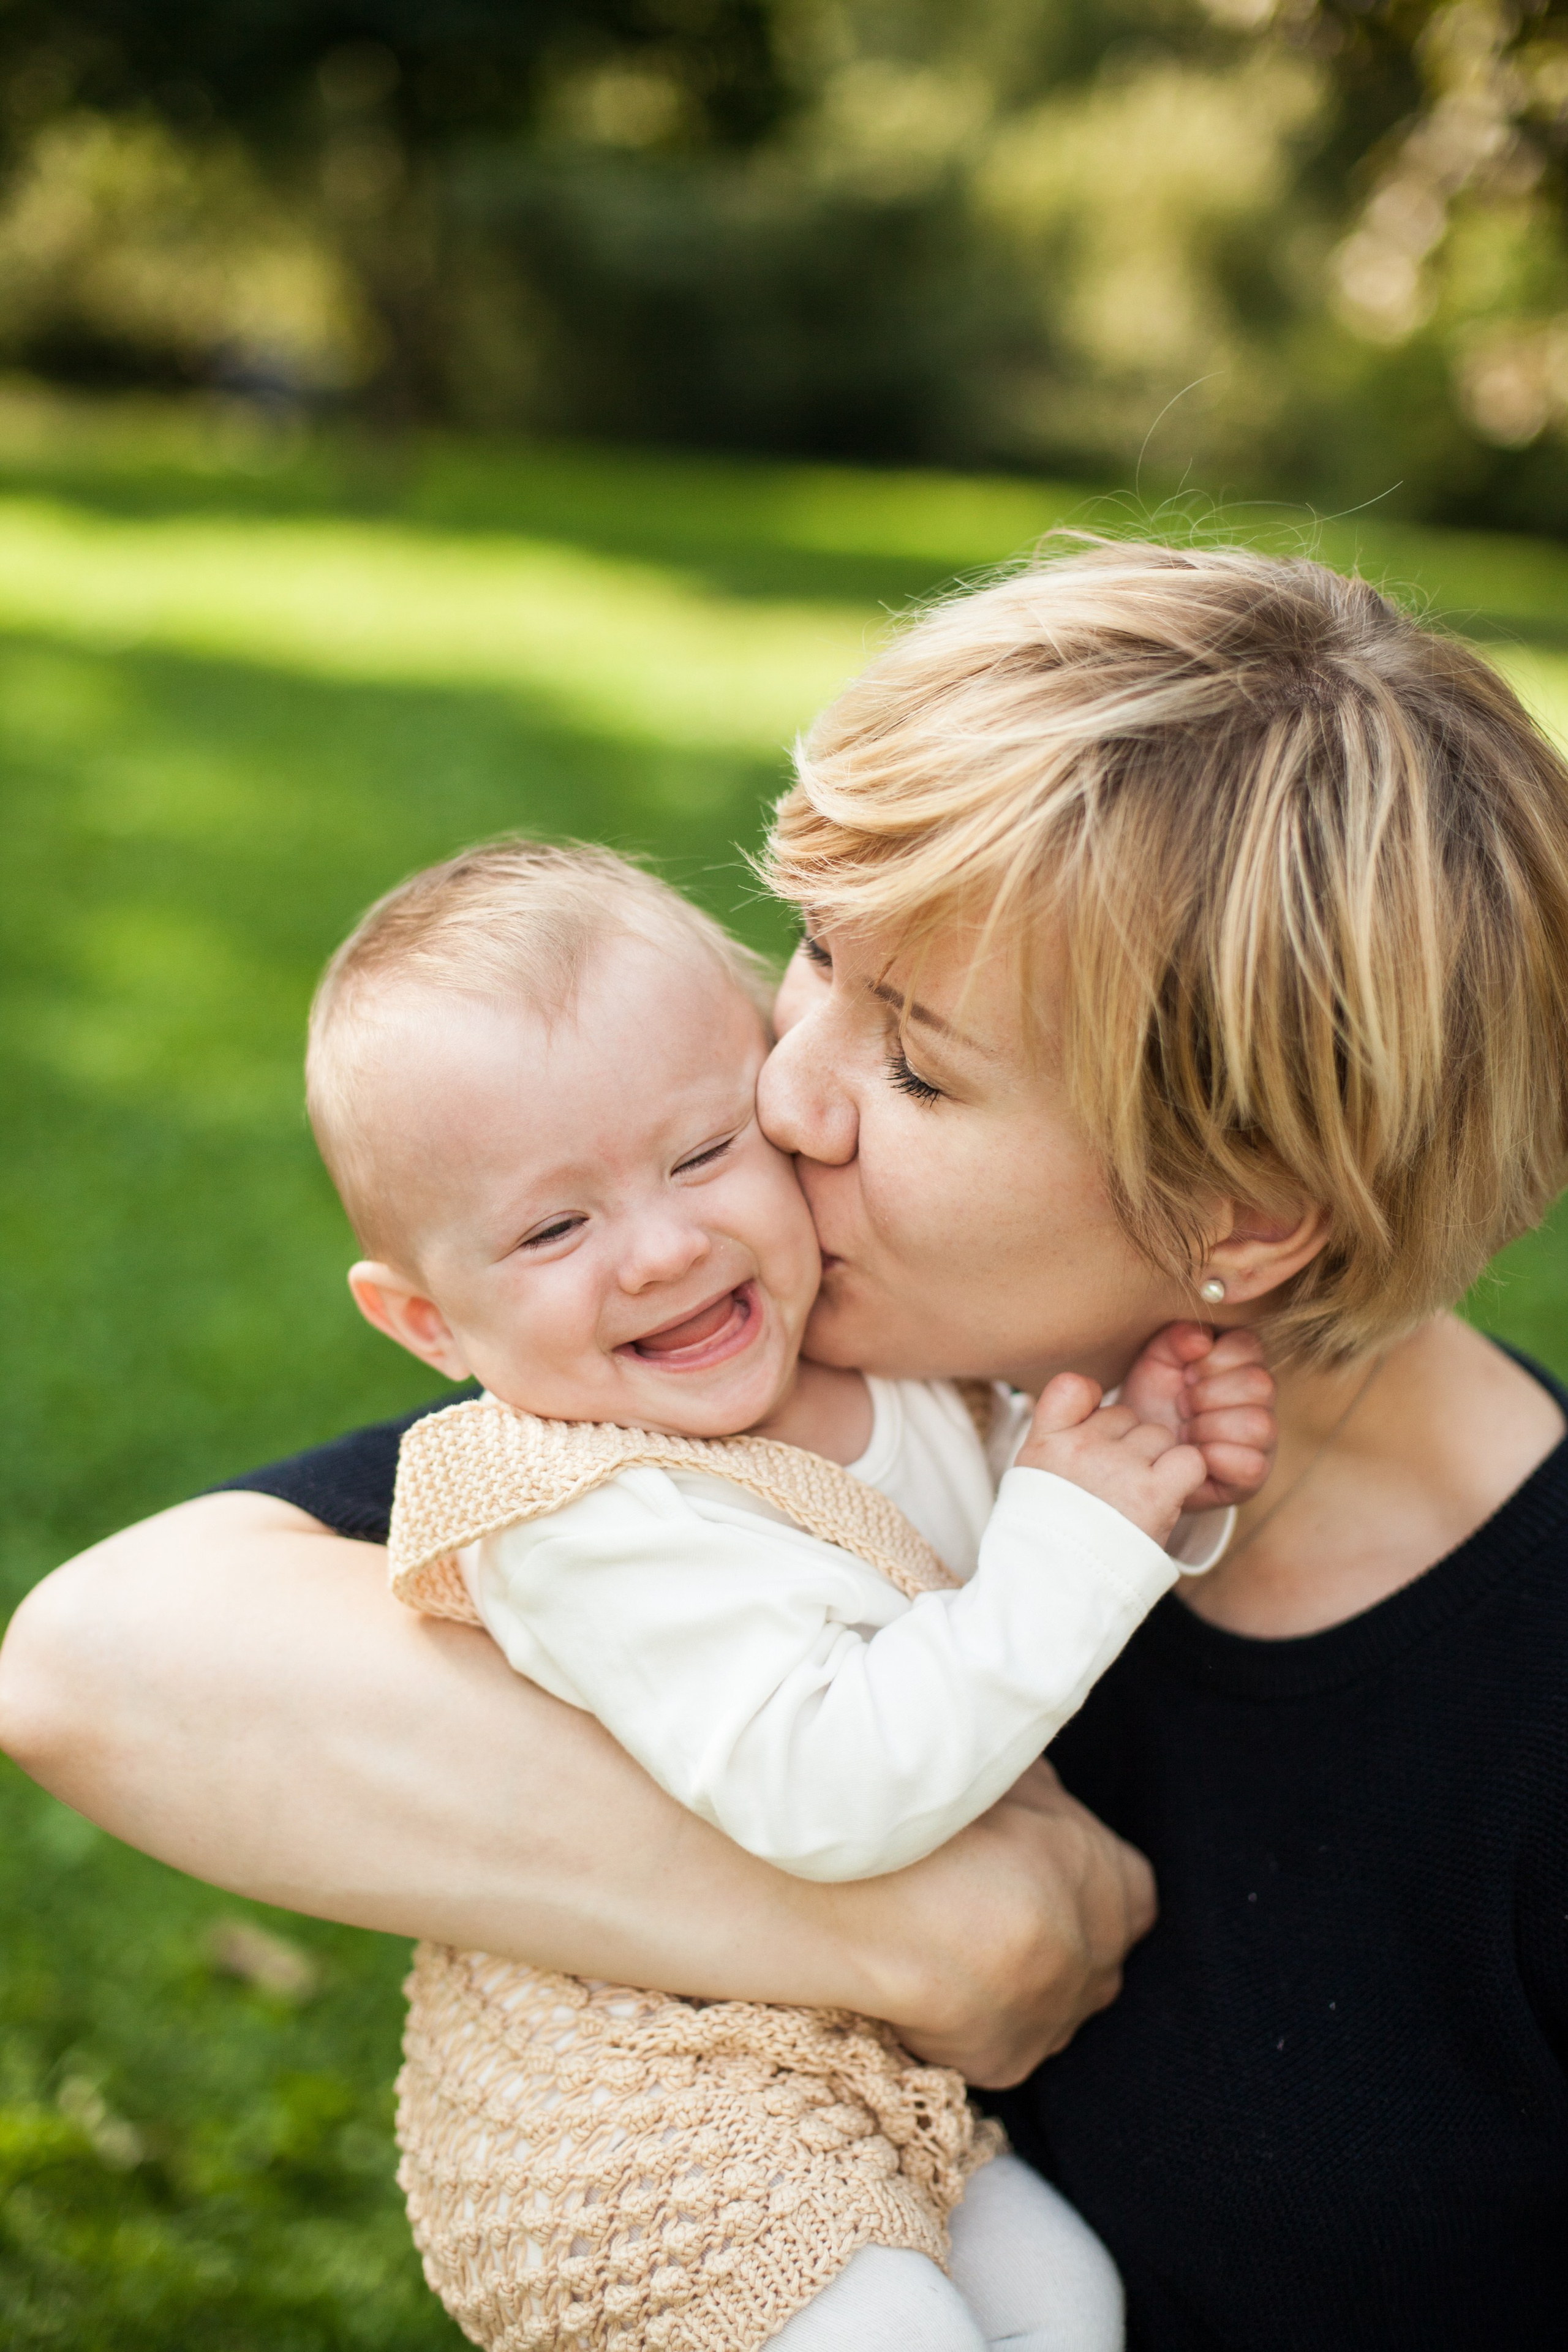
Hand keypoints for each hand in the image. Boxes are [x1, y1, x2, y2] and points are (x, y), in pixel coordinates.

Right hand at [844, 1759, 1156, 2086]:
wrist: (876, 1894)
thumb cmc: (944, 1823)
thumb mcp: (1013, 1778)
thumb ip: (1047, 1802)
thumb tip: (1046, 1810)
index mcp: (1112, 1880)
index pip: (1128, 1889)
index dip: (1081, 1878)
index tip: (1035, 1870)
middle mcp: (1101, 1955)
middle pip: (1090, 1953)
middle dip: (1048, 1937)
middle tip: (980, 1908)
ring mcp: (1057, 2017)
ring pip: (1047, 2006)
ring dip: (1013, 1986)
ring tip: (946, 1948)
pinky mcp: (1009, 2063)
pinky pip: (997, 2046)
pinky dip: (967, 2025)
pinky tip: (925, 1987)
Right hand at [1013, 1371, 1206, 1545]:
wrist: (1058, 1588)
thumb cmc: (1050, 1534)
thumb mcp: (1032, 1475)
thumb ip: (1058, 1432)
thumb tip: (1091, 1398)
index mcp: (1047, 1441)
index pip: (1074, 1386)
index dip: (1093, 1403)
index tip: (1092, 1431)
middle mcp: (1082, 1446)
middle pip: (1127, 1416)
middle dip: (1127, 1444)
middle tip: (1114, 1487)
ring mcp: (1118, 1467)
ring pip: (1160, 1437)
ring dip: (1157, 1463)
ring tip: (1136, 1500)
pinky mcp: (1153, 1493)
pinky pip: (1189, 1460)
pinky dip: (1186, 1476)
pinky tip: (1167, 1497)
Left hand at [1121, 1323, 1276, 1511]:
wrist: (1138, 1453)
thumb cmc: (1152, 1403)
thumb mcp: (1154, 1364)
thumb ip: (1174, 1341)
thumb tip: (1202, 1340)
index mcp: (1241, 1363)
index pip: (1249, 1345)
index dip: (1211, 1360)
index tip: (1184, 1374)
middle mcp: (1260, 1398)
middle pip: (1259, 1383)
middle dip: (1207, 1395)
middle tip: (1181, 1405)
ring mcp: (1262, 1437)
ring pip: (1257, 1423)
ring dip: (1209, 1427)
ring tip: (1186, 1431)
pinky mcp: (1254, 1474)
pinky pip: (1252, 1464)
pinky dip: (1213, 1458)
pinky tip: (1194, 1454)